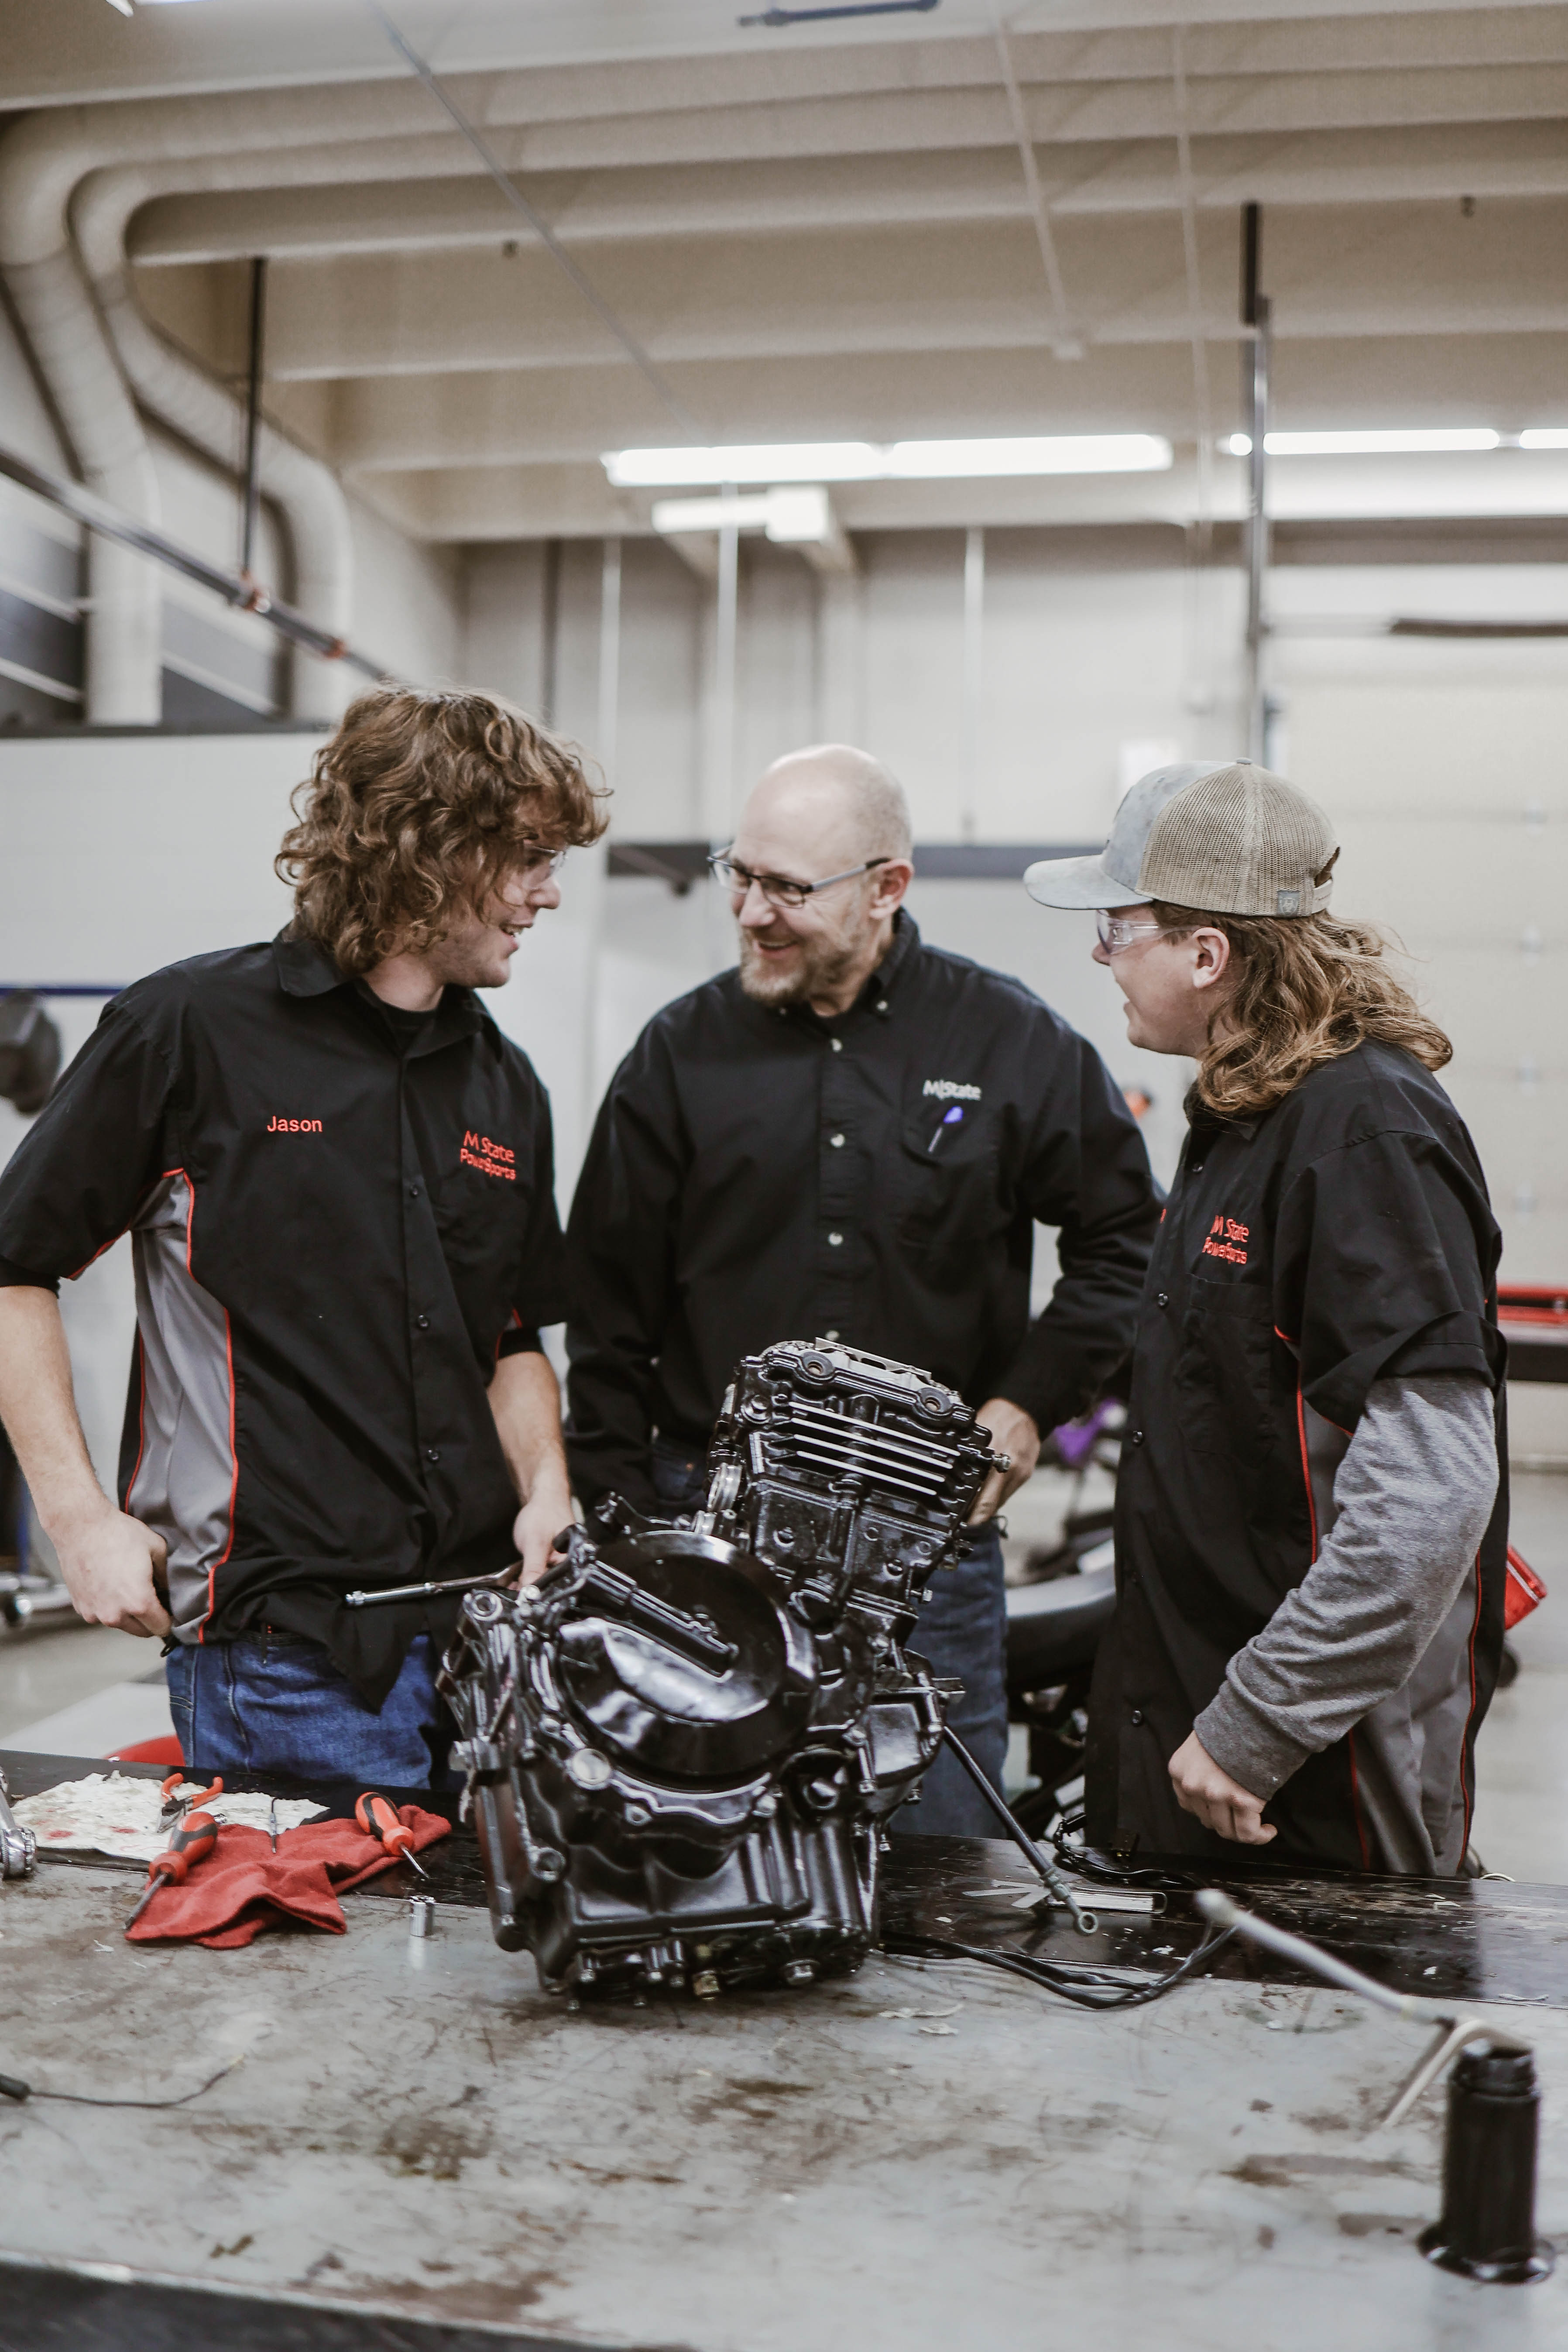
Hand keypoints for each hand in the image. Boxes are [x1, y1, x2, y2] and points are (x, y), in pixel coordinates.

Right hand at [53, 1505, 170, 1638]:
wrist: (80, 1526)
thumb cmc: (118, 1534)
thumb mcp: (156, 1549)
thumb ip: (167, 1575)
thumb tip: (169, 1589)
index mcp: (138, 1602)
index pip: (161, 1628)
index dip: (169, 1618)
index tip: (168, 1608)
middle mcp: (115, 1615)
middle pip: (142, 1631)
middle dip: (150, 1619)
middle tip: (151, 1596)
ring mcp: (95, 1613)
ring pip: (121, 1624)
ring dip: (128, 1614)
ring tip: (127, 1586)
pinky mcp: (80, 1608)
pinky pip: (101, 1615)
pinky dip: (108, 1606)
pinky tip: (109, 1585)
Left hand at [512, 1483, 574, 1586]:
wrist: (541, 1497)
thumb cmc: (544, 1513)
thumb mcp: (536, 1544)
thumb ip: (533, 1569)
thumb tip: (529, 1593)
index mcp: (574, 1559)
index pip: (559, 1585)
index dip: (541, 1592)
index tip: (523, 1596)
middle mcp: (570, 1562)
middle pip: (552, 1585)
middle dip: (533, 1590)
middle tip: (516, 1590)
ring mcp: (560, 1561)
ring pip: (544, 1581)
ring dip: (529, 1584)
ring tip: (515, 1584)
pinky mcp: (551, 1559)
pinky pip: (540, 1573)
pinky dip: (529, 1577)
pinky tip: (519, 1578)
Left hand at [967, 1397, 1040, 1523]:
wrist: (1023, 1409)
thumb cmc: (996, 1417)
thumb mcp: (975, 1435)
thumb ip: (964, 1456)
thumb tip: (948, 1476)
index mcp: (995, 1461)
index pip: (983, 1501)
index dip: (972, 1518)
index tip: (961, 1527)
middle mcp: (1011, 1471)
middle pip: (992, 1507)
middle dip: (977, 1519)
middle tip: (963, 1526)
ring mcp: (1021, 1474)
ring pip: (1000, 1502)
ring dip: (987, 1506)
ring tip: (972, 1510)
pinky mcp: (1026, 1474)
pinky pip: (1009, 1492)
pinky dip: (997, 1495)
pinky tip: (988, 1492)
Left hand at [1168, 1731, 1275, 1844]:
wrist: (1252, 1717)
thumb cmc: (1231, 1728)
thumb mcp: (1201, 1746)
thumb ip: (1198, 1770)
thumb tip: (1211, 1791)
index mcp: (1179, 1771)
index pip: (1189, 1806)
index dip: (1209, 1811)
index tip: (1223, 1810)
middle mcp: (1192, 1785)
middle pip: (1208, 1820)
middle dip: (1226, 1821)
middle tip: (1242, 1817)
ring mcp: (1215, 1794)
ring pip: (1228, 1830)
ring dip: (1244, 1832)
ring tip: (1258, 1825)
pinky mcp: (1240, 1801)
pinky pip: (1248, 1833)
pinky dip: (1260, 1836)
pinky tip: (1268, 1829)